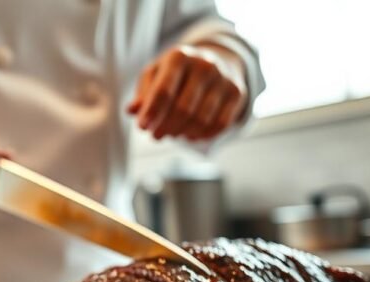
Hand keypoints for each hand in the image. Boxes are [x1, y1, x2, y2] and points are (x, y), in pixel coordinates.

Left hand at [127, 43, 247, 140]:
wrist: (215, 60)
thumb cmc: (176, 72)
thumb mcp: (155, 74)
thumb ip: (143, 93)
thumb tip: (132, 111)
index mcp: (179, 57)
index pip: (163, 91)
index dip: (151, 113)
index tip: (142, 127)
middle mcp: (204, 65)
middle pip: (183, 109)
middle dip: (166, 127)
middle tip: (155, 136)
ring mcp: (223, 78)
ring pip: (201, 120)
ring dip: (183, 133)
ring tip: (173, 134)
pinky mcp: (237, 92)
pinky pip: (220, 124)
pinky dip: (203, 135)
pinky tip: (191, 135)